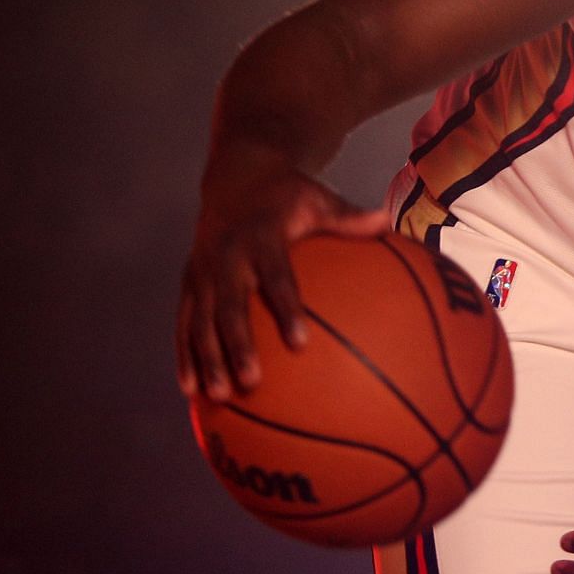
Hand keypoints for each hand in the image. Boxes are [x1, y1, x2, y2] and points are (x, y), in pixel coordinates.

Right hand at [176, 143, 389, 400]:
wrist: (235, 177)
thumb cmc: (288, 197)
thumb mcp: (318, 200)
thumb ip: (349, 219)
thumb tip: (389, 223)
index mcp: (261, 236)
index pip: (276, 275)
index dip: (285, 307)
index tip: (300, 342)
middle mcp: (226, 256)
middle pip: (230, 306)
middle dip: (238, 345)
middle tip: (252, 381)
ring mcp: (202, 272)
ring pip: (201, 320)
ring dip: (207, 358)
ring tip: (218, 396)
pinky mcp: (188, 283)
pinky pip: (184, 323)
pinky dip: (184, 355)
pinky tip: (190, 391)